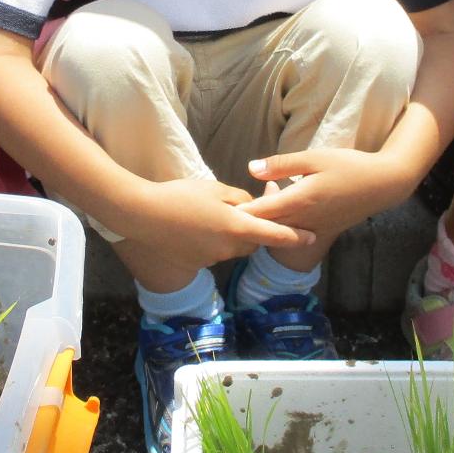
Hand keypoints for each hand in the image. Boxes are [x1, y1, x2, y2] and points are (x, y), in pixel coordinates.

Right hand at [120, 177, 314, 267]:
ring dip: (229, 235)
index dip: (294, 236)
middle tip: (239, 212)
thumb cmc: (180, 196)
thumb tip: (252, 208)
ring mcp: (212, 259)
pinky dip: (210, 241)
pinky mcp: (196, 264)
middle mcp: (228, 248)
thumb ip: (239, 199)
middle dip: (252, 231)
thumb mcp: (214, 189)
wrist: (143, 216)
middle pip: (252, 242)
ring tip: (207, 215)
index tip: (311, 236)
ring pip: (232, 247)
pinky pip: (213, 252)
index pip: (274, 235)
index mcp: (237, 228)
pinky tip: (193, 227)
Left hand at [237, 148, 412, 241]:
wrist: (383, 185)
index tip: (222, 212)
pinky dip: (281, 229)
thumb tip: (251, 168)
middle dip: (248, 224)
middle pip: (268, 226)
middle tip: (225, 220)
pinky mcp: (323, 230)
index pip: (262, 211)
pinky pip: (295, 233)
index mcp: (299, 200)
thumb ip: (281, 165)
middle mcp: (304, 219)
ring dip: (263, 228)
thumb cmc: (348, 166)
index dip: (241, 212)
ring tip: (244, 222)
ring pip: (280, 232)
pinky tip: (275, 222)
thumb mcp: (314, 158)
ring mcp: (314, 227)